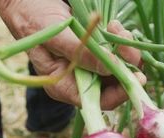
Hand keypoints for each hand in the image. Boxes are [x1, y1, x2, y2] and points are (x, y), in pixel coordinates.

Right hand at [0, 0, 144, 109]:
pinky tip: (113, 25)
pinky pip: (115, 49)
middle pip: (113, 84)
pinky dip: (119, 38)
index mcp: (64, 86)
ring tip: (119, 29)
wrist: (27, 0)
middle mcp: (78, 78)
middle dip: (126, 67)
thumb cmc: (33, 19)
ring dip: (124, 50)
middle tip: (130, 47)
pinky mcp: (94, 48)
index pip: (98, 101)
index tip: (136, 78)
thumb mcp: (57, 37)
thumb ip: (82, 55)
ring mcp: (88, 63)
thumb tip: (110, 69)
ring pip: (118, 65)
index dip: (120, 93)